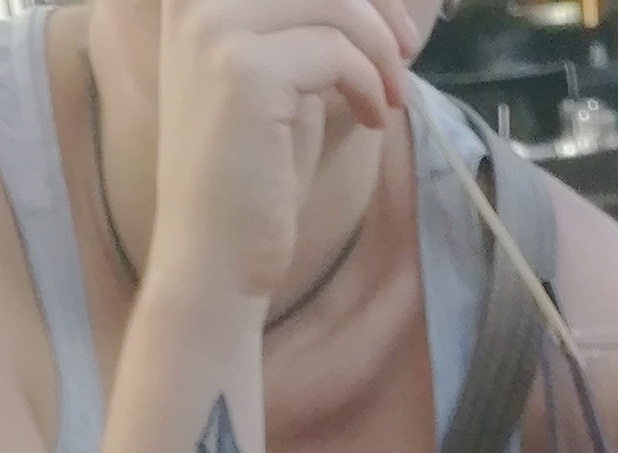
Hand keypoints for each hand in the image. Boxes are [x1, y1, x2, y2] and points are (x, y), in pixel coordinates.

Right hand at [126, 0, 414, 305]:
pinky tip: (373, 117)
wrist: (213, 261)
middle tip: (405, 51)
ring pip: (335, 1)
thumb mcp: (281, 79)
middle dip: (375, 4)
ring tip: (391, 94)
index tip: (386, 22)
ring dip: (380, 47)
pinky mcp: (243, 69)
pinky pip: (337, 50)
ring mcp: (213, 27)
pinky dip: (370, 82)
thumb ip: (306, 25)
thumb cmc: (251, 176)